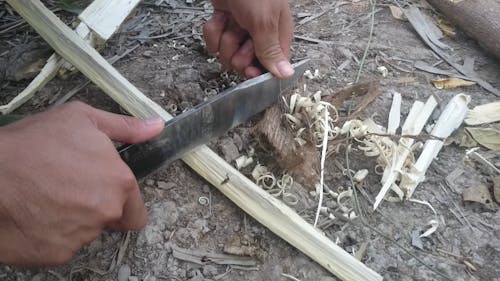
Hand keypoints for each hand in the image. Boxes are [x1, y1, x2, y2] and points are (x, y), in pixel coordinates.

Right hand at [0, 102, 163, 265]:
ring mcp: (82, 235)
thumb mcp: (81, 119)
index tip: (102, 189)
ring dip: (75, 219)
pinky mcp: (58, 253)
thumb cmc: (32, 144)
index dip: (122, 199)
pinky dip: (53, 234)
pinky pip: (64, 245)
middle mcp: (107, 212)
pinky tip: (37, 214)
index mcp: (119, 182)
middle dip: (98, 208)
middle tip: (70, 189)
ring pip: (87, 232)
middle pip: (113, 220)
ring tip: (48, 197)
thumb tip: (156, 127)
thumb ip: (125, 128)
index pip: (137, 209)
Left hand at [203, 0, 293, 78]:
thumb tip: (286, 73)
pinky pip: (214, 40)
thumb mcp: (263, 20)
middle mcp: (260, 34)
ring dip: (223, 39)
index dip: (257, 71)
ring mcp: (241, 28)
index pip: (270, 66)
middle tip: (237, 36)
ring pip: (228, 53)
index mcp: (277, 35)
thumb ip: (270, 49)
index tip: (248, 68)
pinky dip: (213, 30)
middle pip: (246, 63)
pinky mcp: (224, 21)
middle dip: (236, 53)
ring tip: (228, 21)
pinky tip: (219, 17)